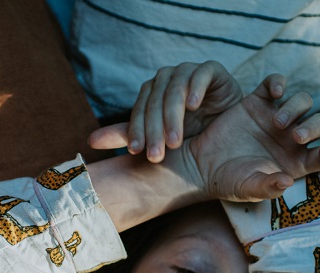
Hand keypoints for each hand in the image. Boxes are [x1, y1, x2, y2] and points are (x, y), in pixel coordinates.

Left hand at [89, 61, 257, 161]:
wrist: (229, 125)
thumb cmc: (191, 130)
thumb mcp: (160, 138)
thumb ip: (129, 136)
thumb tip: (90, 141)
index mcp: (152, 92)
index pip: (140, 110)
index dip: (137, 131)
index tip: (137, 153)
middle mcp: (167, 79)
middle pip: (155, 101)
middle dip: (155, 130)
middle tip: (157, 155)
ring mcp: (189, 71)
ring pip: (175, 88)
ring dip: (173, 114)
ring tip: (175, 140)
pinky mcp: (212, 70)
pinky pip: (201, 73)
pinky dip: (196, 87)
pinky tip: (193, 105)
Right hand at [182, 74, 319, 202]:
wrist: (201, 165)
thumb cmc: (228, 182)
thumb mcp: (248, 190)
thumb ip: (268, 187)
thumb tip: (286, 181)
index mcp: (298, 162)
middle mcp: (292, 138)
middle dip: (314, 127)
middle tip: (295, 136)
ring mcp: (276, 118)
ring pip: (303, 101)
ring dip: (297, 107)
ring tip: (278, 122)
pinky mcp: (257, 102)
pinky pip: (275, 84)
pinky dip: (278, 83)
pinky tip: (275, 92)